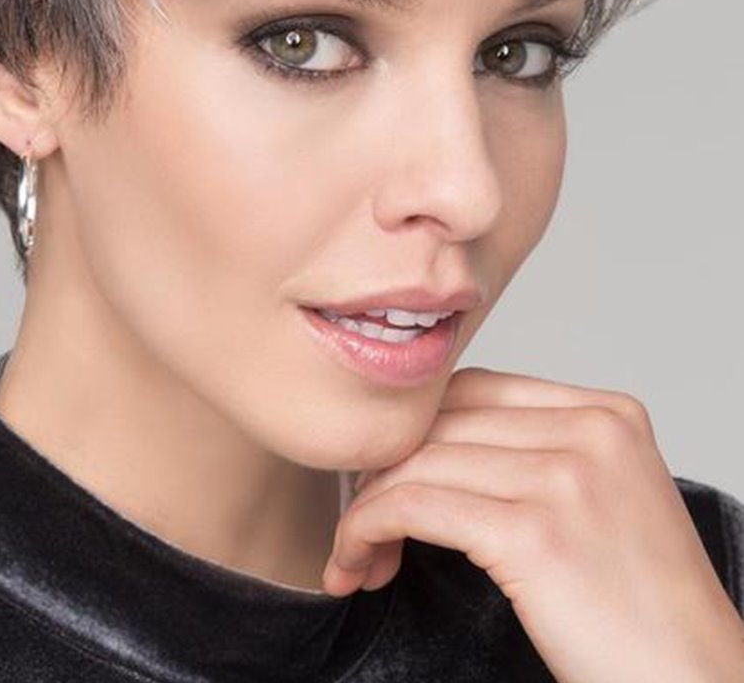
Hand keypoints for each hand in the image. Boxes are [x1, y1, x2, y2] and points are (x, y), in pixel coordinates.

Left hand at [323, 367, 743, 682]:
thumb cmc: (645, 612)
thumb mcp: (608, 500)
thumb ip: (544, 454)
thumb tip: (441, 442)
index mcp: (609, 413)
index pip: (476, 390)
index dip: (415, 431)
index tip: (382, 473)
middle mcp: (590, 432)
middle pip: (442, 422)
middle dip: (383, 468)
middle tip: (359, 518)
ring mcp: (565, 478)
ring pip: (419, 462)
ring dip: (367, 507)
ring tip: (356, 555)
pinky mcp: (535, 534)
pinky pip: (415, 507)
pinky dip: (367, 530)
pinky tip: (357, 562)